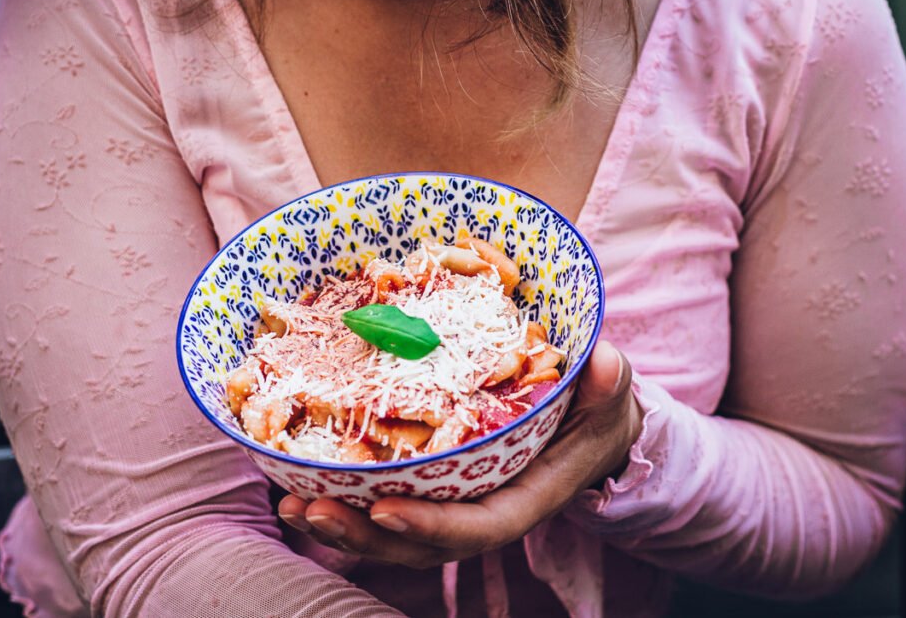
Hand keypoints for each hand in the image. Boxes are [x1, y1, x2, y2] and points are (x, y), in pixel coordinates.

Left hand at [278, 340, 643, 567]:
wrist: (589, 427)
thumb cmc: (597, 410)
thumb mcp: (611, 394)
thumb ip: (609, 385)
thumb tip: (605, 364)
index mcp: (527, 496)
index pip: (479, 526)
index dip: (432, 525)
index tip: (382, 508)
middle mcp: (486, 509)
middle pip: (422, 541)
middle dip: (364, 534)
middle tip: (311, 508)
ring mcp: (457, 502)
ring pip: (395, 533)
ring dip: (342, 525)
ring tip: (294, 503)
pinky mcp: (436, 485)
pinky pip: (387, 504)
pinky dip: (346, 501)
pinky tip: (300, 485)